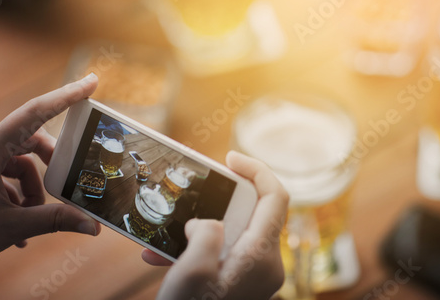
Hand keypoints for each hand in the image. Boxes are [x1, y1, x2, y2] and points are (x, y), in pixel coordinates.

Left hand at [0, 73, 100, 274]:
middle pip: (30, 140)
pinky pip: (1, 173)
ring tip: (31, 216)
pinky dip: (15, 195)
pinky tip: (16, 225)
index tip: (91, 82)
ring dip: (30, 189)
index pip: (34, 112)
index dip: (66, 96)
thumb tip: (91, 225)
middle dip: (50, 165)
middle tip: (67, 185)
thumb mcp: (7, 227)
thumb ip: (53, 221)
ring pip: (17, 161)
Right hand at [144, 151, 288, 299]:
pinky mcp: (239, 281)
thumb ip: (206, 233)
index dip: (256, 169)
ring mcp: (254, 274)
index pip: (274, 196)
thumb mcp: (192, 271)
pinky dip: (198, 247)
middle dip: (220, 198)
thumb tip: (206, 223)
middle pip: (253, 211)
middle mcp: (265, 263)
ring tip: (168, 231)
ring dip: (201, 226)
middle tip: (195, 191)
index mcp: (261, 256)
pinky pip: (223, 251)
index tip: (229, 158)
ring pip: (233, 231)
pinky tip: (165, 256)